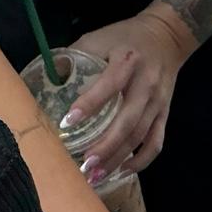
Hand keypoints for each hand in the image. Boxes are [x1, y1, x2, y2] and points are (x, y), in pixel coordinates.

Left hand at [64, 12, 187, 178]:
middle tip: (84, 164)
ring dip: (118, 158)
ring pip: (140, 136)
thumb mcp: (99, 37)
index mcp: (127, 60)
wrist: (166, 36)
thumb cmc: (125, 36)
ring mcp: (158, 101)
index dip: (89, 104)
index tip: (67, 123)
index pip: (109, 85)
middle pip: (128, 120)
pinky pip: (156, 142)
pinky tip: (123, 171)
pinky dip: (141, 160)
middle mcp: (145, 83)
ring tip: (96, 175)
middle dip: (106, 146)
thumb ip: (75, 54)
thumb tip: (46, 75)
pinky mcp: (165, 112)